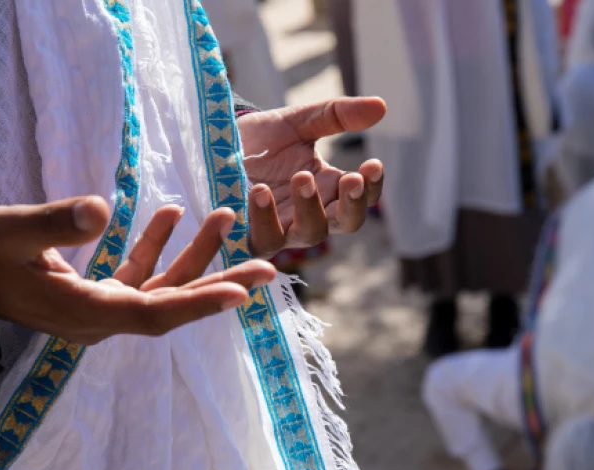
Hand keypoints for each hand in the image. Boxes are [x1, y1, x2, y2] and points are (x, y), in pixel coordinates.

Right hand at [0, 196, 275, 344]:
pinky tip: (169, 214)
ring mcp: (101, 309)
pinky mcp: (97, 295)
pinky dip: (157, 248)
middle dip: (220, 283)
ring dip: (194, 255)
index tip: (241, 294)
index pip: (152, 312)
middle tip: (268, 267)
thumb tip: (103, 210)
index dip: (198, 303)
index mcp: (83, 313)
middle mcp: (100, 319)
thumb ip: (54, 222)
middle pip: (172, 305)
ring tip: (225, 217)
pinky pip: (138, 276)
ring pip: (161, 288)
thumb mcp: (10, 231)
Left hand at [236, 97, 386, 256]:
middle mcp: (312, 214)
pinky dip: (264, 219)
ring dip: (310, 209)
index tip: (372, 164)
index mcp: (330, 188)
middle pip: (346, 222)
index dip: (372, 186)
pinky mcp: (249, 236)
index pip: (363, 196)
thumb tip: (381, 106)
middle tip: (350, 178)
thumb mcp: (299, 122)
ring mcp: (283, 229)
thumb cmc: (262, 139)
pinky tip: (259, 191)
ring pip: (309, 233)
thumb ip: (337, 116)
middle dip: (352, 203)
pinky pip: (264, 239)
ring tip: (301, 178)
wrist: (212, 145)